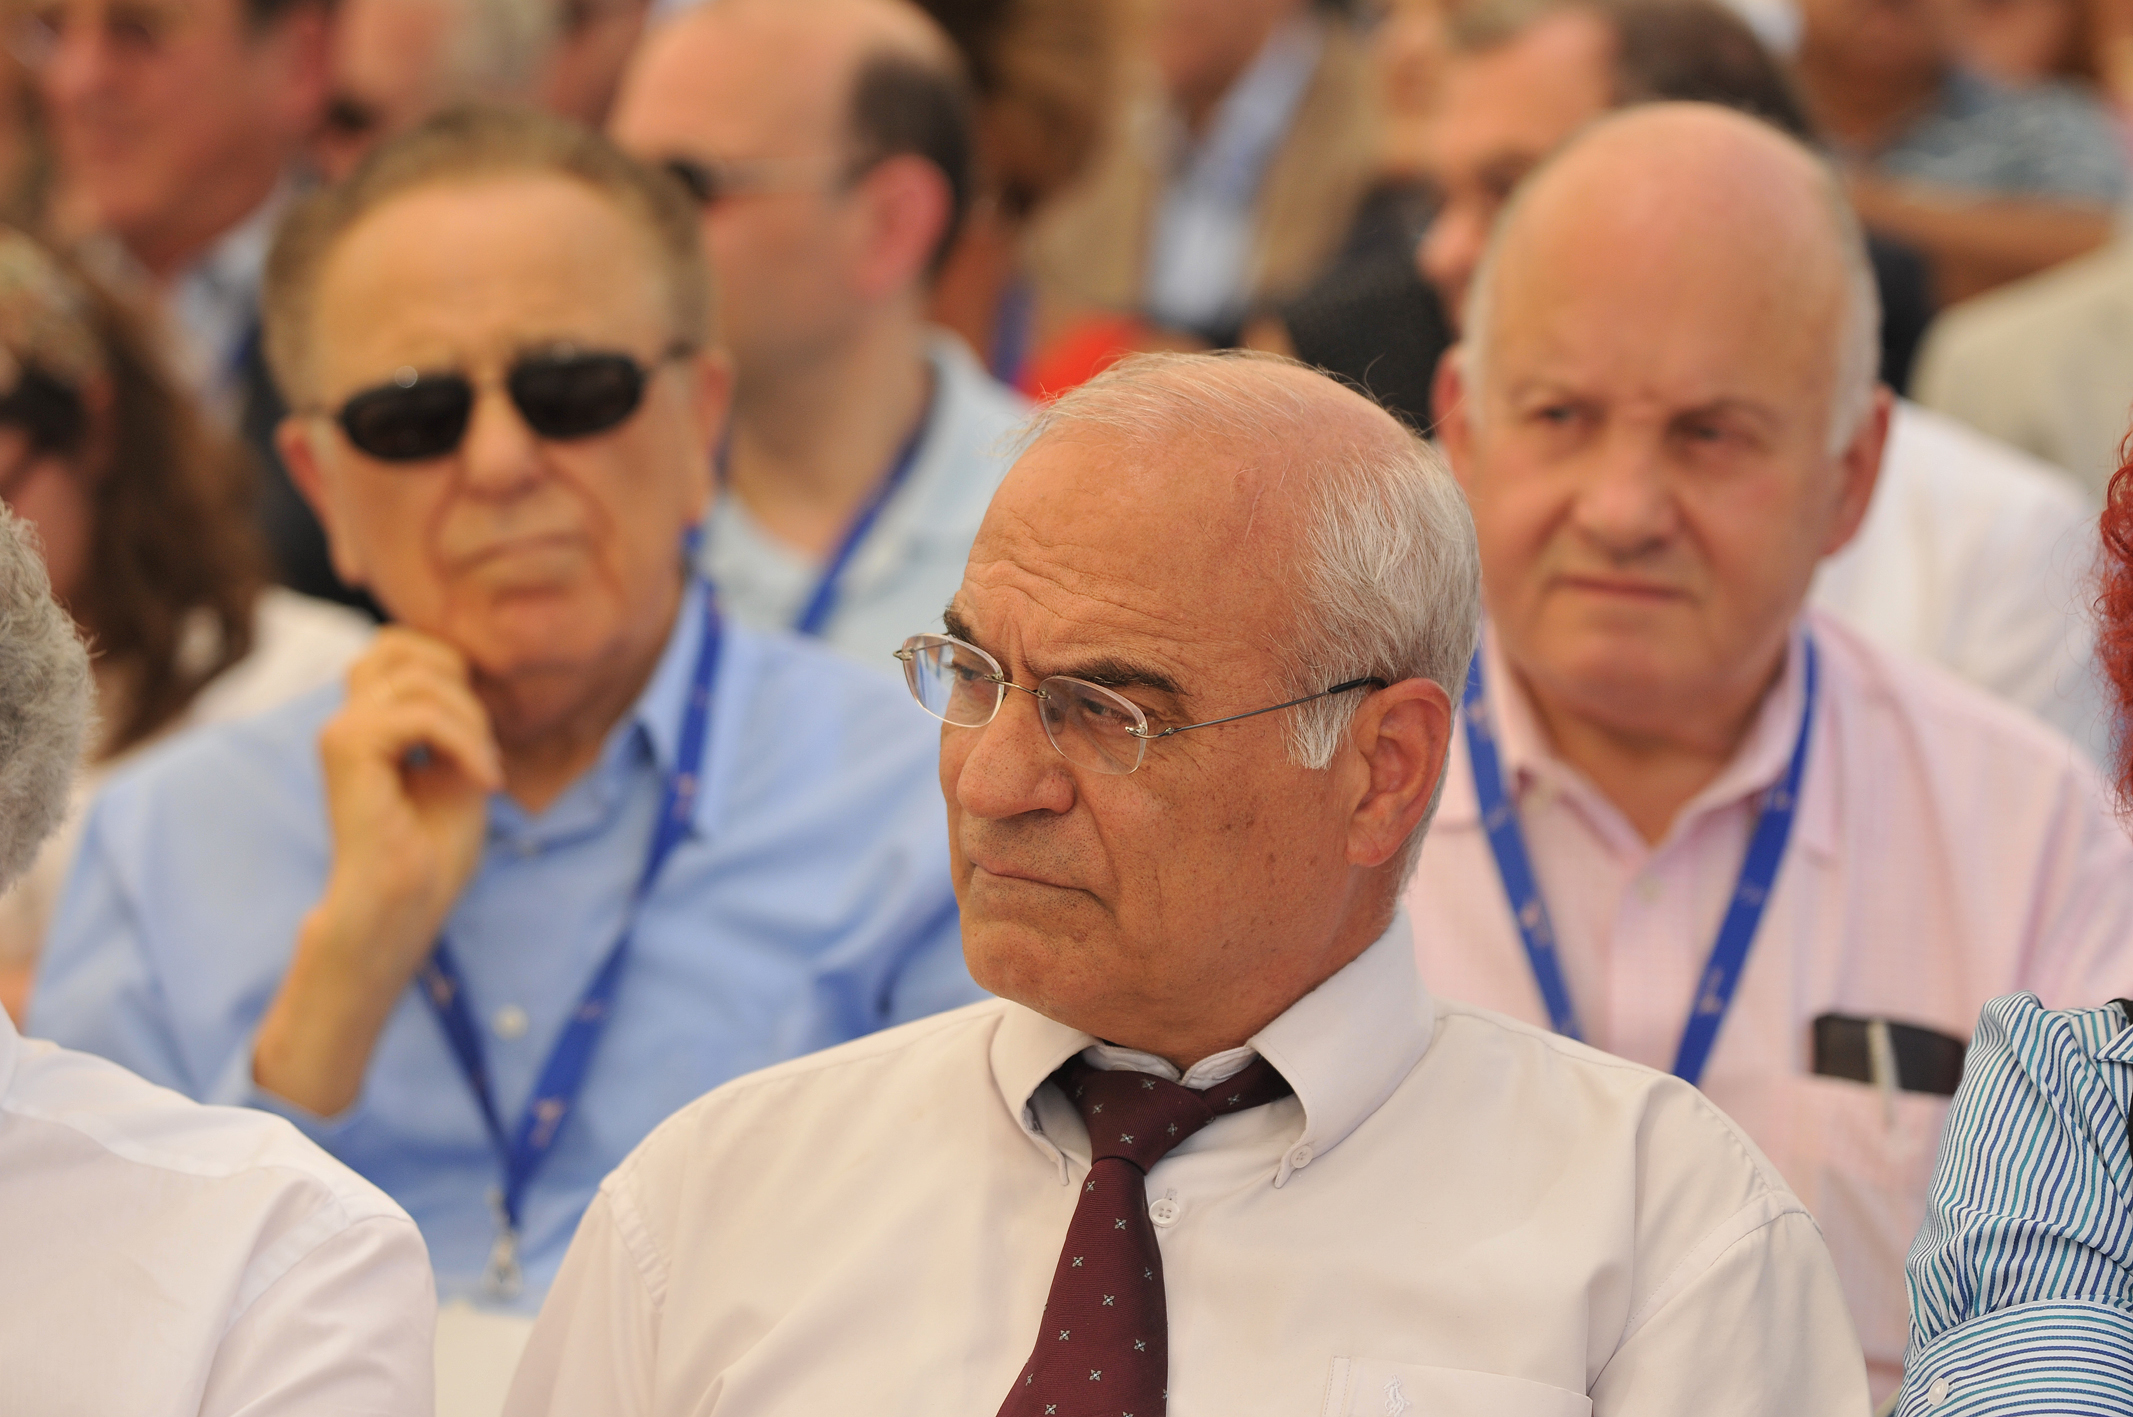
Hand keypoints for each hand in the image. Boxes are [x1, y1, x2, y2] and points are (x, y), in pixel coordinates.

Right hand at [254, 630, 503, 1116]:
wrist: (405, 905)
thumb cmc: (434, 850)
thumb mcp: (460, 765)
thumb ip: (455, 715)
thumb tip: (463, 666)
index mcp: (369, 722)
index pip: (400, 646)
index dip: (451, 670)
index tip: (481, 736)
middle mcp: (347, 720)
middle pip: (402, 646)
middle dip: (461, 688)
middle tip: (484, 751)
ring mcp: (341, 731)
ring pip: (419, 679)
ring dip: (471, 722)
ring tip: (485, 772)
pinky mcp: (346, 748)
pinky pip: (419, 714)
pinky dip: (464, 742)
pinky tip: (482, 781)